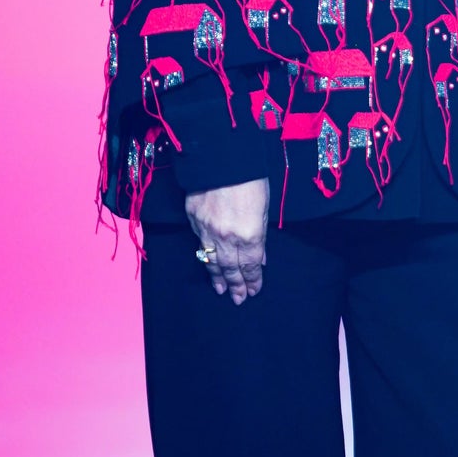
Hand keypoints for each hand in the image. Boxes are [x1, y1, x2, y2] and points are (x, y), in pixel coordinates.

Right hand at [184, 177, 268, 304]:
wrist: (220, 157)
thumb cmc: (250, 178)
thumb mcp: (264, 207)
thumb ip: (261, 233)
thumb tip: (260, 256)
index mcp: (249, 235)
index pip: (251, 265)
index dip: (253, 280)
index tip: (254, 290)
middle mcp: (227, 238)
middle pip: (231, 268)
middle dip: (236, 285)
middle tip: (238, 299)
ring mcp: (207, 230)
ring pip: (212, 260)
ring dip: (218, 277)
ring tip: (222, 290)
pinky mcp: (193, 219)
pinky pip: (200, 244)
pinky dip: (205, 257)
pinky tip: (207, 264)